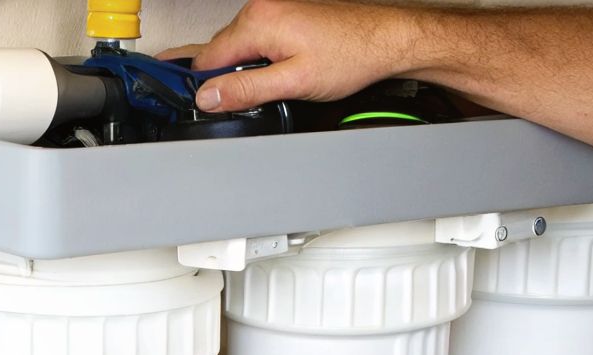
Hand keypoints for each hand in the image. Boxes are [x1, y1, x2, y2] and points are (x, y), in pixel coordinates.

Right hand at [157, 0, 423, 112]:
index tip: (205, 106)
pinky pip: (257, 38)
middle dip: (228, 78)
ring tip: (275, 83)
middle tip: (243, 101)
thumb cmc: (351, 55)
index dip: (206, 88)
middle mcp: (261, 7)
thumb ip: (245, 90)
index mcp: (258, 21)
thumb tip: (208, 98)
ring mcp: (273, 6)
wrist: (388, 39)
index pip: (207, 60)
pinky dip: (260, 57)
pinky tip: (280, 70)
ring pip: (239, 46)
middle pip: (221, 51)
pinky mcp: (286, 12)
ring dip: (247, 68)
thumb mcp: (293, 83)